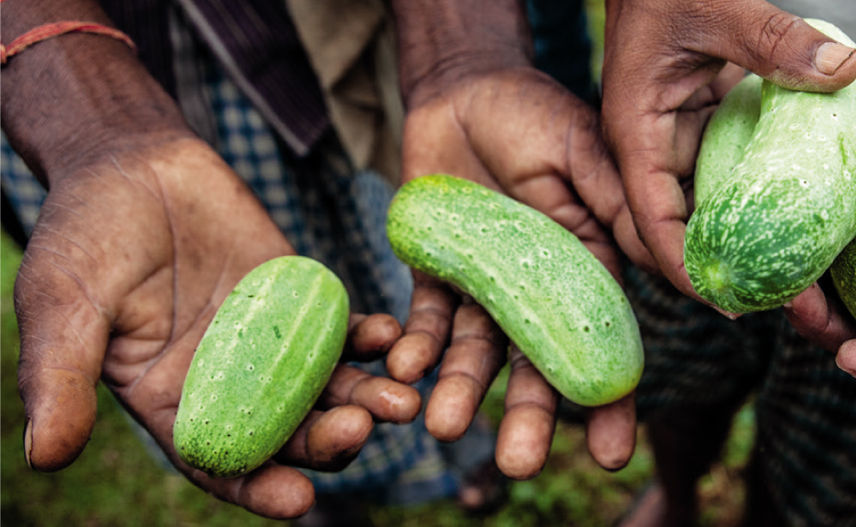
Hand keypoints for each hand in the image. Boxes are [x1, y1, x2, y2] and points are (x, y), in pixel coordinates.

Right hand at [15, 137, 421, 518]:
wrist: (131, 163)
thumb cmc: (84, 234)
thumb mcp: (59, 304)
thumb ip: (59, 377)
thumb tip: (44, 457)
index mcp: (169, 404)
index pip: (219, 463)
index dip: (257, 486)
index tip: (298, 501)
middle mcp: (228, 386)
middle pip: (288, 433)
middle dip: (326, 441)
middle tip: (362, 430)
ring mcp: (271, 346)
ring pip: (327, 389)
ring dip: (366, 399)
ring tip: (403, 401)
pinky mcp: (302, 302)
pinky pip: (343, 331)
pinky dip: (371, 340)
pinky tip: (392, 336)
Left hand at [388, 66, 637, 477]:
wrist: (462, 87)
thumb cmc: (536, 112)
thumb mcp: (587, 153)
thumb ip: (623, 210)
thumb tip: (688, 267)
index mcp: (586, 268)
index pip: (602, 342)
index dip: (609, 400)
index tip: (612, 453)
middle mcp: (537, 289)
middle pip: (534, 364)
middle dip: (528, 415)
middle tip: (518, 465)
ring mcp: (484, 285)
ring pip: (475, 351)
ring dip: (460, 390)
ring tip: (441, 427)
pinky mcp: (435, 272)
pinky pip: (423, 318)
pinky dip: (413, 344)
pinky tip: (403, 369)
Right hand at [600, 0, 855, 298]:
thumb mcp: (718, 4)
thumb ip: (774, 38)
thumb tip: (845, 72)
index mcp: (637, 130)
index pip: (652, 218)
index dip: (686, 268)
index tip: (731, 304)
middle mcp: (654, 144)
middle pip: (683, 226)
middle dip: (730, 269)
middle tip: (791, 302)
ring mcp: (680, 135)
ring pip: (710, 205)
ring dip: (749, 239)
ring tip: (804, 277)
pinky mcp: (705, 121)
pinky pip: (731, 171)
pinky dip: (761, 198)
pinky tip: (804, 220)